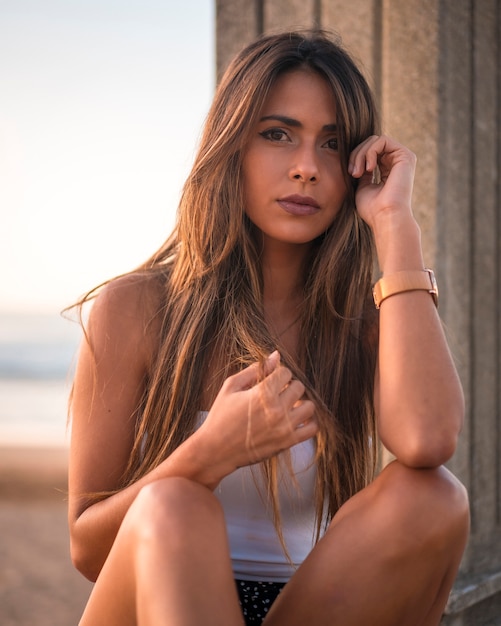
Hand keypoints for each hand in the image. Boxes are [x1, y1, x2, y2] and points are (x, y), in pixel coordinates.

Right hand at [198, 351, 316, 471]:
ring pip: (309, 406)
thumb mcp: (231, 387)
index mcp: (262, 394)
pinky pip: (312, 428)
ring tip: (287, 406)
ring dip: (300, 403)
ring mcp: (284, 427)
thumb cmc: (220, 416)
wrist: (216, 450)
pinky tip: (295, 419)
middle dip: (289, 386)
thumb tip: (276, 355)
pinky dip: (308, 422)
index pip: (286, 372)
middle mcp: (276, 410)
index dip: (278, 374)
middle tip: (277, 393)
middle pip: (299, 387)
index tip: (270, 381)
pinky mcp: (288, 442)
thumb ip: (254, 369)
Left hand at [348, 135, 416, 229]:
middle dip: (356, 154)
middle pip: (371, 143)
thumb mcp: (362, 187)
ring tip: (357, 172)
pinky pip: (382, 141)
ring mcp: (402, 158)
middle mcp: (396, 162)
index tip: (350, 174)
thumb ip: (362, 172)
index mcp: (388, 170)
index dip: (355, 158)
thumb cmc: (373, 209)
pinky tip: (368, 168)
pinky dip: (370, 151)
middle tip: (352, 172)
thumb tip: (357, 160)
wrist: (385, 217)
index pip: (369, 152)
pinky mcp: (405, 155)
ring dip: (361, 154)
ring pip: (375, 141)